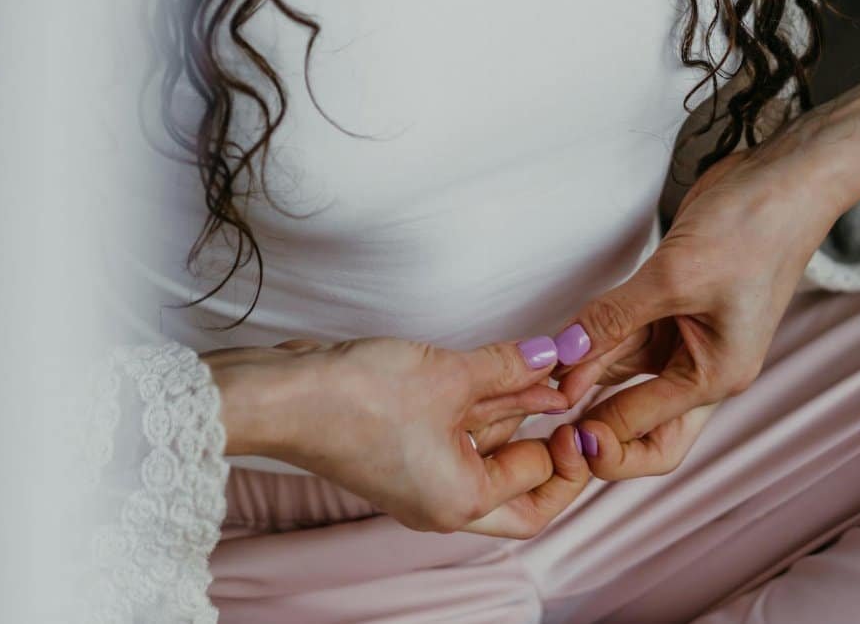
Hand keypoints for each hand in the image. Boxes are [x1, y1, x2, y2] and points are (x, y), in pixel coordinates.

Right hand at [204, 336, 590, 537]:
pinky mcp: (405, 450)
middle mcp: (443, 502)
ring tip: (548, 376)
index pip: (538, 492)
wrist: (282, 395)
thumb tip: (553, 357)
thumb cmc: (356, 400)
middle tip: (571, 411)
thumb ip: (509, 368)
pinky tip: (506, 374)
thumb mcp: (450, 375)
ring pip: (489, 455)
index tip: (577, 413)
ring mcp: (421, 479)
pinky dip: (484, 409)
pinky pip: (460, 437)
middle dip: (547, 448)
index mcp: (461, 502)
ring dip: (517, 416)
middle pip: (518, 490)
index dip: (566, 452)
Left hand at [555, 145, 842, 478]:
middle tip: (549, 418)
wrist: (783, 178)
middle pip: (643, 423)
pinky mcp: (673, 308)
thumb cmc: (752, 228)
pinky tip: (562, 345)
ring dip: (586, 374)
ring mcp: (688, 340)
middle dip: (597, 425)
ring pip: (625, 374)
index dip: (598, 433)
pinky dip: (594, 342)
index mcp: (718, 377)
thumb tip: (563, 355)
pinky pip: (626, 338)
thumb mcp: (675, 276)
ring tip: (541, 372)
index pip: (649, 430)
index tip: (554, 420)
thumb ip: (613, 318)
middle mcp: (705, 367)